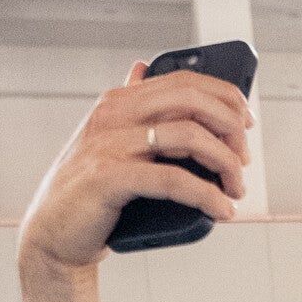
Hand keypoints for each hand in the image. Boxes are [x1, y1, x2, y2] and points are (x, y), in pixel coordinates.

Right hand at [19, 62, 250, 271]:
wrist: (53, 234)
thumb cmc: (92, 191)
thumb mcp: (112, 141)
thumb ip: (131, 108)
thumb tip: (142, 67)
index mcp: (120, 101)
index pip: (183, 81)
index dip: (224, 96)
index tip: (247, 121)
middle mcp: (114, 115)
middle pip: (190, 101)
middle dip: (230, 127)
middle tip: (245, 159)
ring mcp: (110, 144)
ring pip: (189, 137)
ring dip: (226, 164)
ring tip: (236, 189)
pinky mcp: (109, 179)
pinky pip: (172, 180)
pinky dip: (206, 195)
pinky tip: (221, 210)